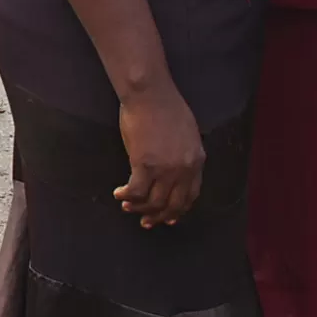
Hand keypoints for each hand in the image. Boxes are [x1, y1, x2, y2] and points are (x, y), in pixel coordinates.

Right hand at [114, 85, 204, 226]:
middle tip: (146, 222)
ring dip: (139, 209)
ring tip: (127, 207)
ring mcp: (165, 169)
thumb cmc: (166, 106)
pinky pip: (136, 192)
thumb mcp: (187, 133)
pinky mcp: (144, 165)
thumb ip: (185, 154)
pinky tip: (119, 194)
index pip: (191, 195)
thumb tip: (174, 169)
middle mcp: (184, 169)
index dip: (179, 210)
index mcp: (197, 161)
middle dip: (159, 217)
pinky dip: (127, 197)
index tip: (169, 217)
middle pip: (173, 205)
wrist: (150, 94)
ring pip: (153, 203)